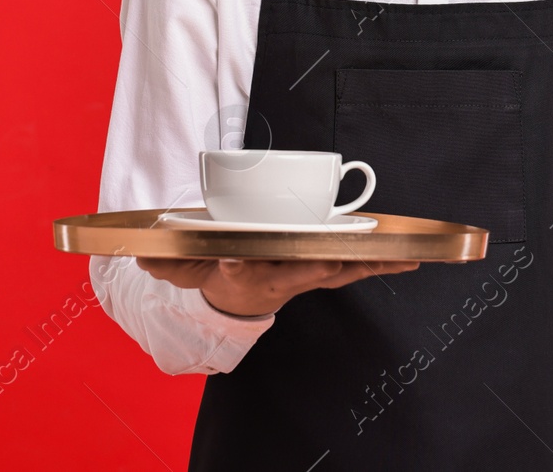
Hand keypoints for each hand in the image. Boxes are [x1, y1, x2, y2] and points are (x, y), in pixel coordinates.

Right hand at [135, 256, 421, 316]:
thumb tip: (142, 259)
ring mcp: (308, 274)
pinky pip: (357, 268)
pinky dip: (382, 263)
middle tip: (338, 260)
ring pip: (342, 270)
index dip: (237, 264)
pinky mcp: (327, 269)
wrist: (244, 294)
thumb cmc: (223, 269)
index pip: (240, 268)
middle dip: (323, 266)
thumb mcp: (191, 268)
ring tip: (403, 258)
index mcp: (247, 273)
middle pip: (303, 271)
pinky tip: (410, 259)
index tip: (233, 259)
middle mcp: (282, 276)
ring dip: (371, 264)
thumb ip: (169, 264)